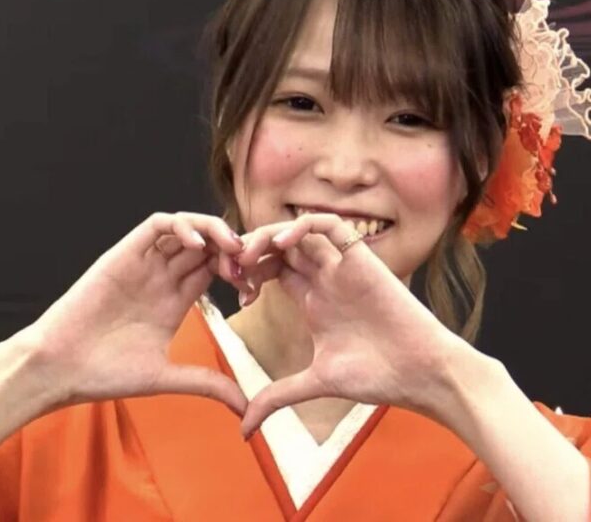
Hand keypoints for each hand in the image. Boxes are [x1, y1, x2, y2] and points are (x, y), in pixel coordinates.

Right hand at [27, 212, 250, 415]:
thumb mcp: (167, 376)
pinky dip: (181, 226)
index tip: (253, 287)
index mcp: (174, 300)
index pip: (214, 269)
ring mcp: (144, 264)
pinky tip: (197, 245)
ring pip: (186, 228)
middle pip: (206, 245)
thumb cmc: (106, 374)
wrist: (59, 369)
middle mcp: (162, 278)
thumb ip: (207, 382)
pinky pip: (157, 226)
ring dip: (213, 230)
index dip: (238, 271)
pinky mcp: (124, 253)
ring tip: (231, 247)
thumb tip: (245, 405)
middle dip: (232, 247)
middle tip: (249, 261)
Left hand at [235, 213, 459, 437]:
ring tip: (251, 254)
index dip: (249, 273)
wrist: (421, 374)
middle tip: (233, 267)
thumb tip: (244, 429)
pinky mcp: (361, 258)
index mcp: (312, 300)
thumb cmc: (377, 377)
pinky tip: (283, 243)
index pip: (272, 269)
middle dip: (252, 251)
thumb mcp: (315, 381)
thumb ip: (278, 396)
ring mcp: (342, 267)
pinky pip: (331, 226)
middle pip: (281, 247)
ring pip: (299, 231)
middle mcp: (325, 279)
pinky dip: (304, 225)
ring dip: (270, 235)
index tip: (236, 292)